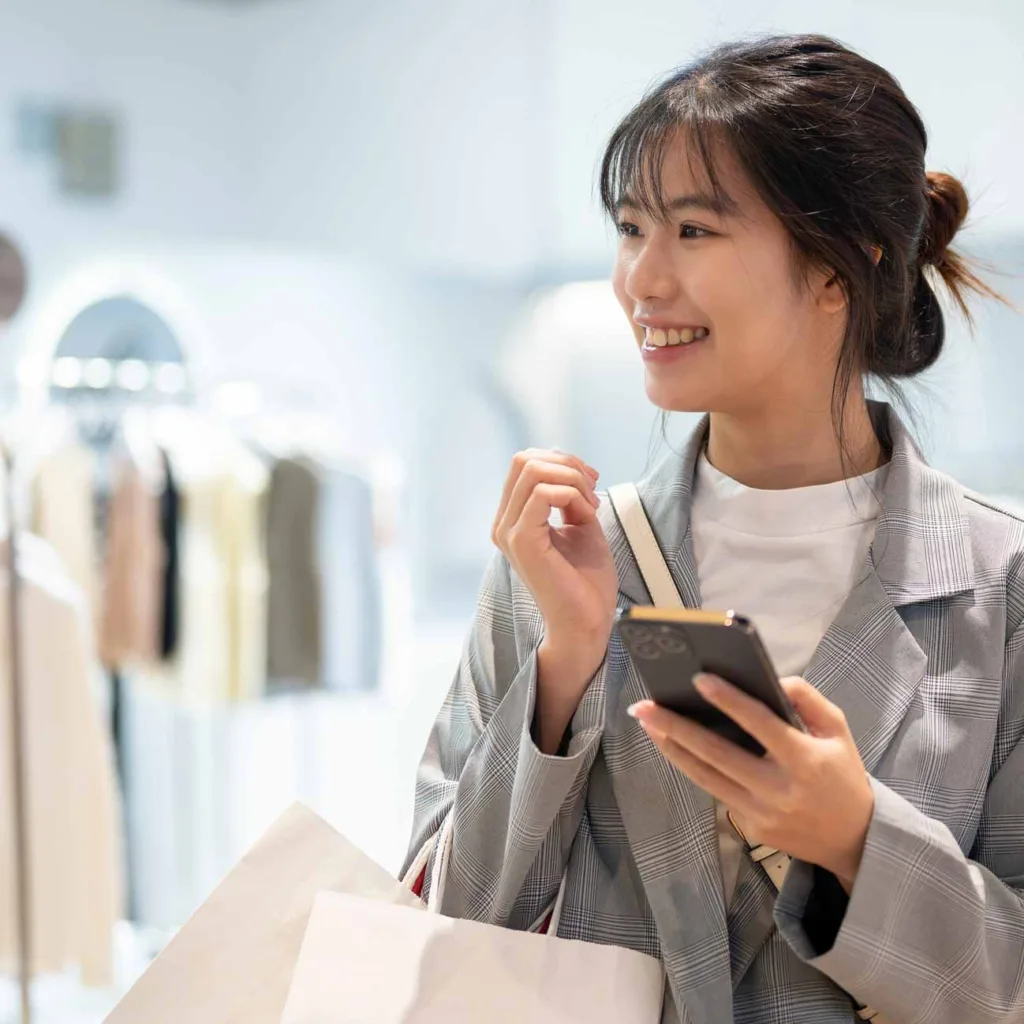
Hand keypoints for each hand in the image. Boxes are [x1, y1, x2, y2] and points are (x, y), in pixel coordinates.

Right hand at [492, 449, 618, 752]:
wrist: (587, 621)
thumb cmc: (585, 581)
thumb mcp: (579, 524)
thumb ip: (569, 495)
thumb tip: (568, 467)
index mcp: (512, 519)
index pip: (524, 464)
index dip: (561, 461)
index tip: (590, 482)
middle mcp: (504, 524)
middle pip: (524, 460)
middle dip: (567, 465)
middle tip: (593, 489)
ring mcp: (509, 532)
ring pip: (533, 470)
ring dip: (572, 479)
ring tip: (591, 505)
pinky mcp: (523, 542)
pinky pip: (543, 494)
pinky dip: (572, 495)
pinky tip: (588, 515)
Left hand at [628, 675, 874, 888]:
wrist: (854, 840)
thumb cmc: (842, 775)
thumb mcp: (838, 731)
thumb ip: (807, 699)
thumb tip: (770, 679)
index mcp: (804, 760)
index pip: (760, 724)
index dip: (729, 700)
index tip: (699, 679)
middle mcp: (779, 788)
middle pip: (717, 753)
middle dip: (676, 727)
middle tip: (644, 705)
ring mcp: (761, 812)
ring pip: (705, 775)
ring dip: (670, 747)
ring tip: (646, 722)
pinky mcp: (750, 826)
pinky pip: (715, 790)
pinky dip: (690, 766)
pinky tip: (671, 745)